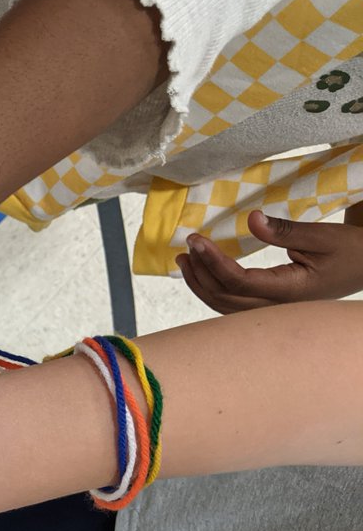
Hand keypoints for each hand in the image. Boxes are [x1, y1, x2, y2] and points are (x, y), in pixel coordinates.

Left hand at [178, 210, 362, 313]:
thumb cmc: (352, 251)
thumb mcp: (323, 236)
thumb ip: (285, 231)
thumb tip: (251, 220)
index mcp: (289, 291)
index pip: (238, 281)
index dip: (213, 261)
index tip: (197, 241)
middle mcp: (276, 307)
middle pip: (225, 296)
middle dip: (200, 272)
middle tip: (187, 247)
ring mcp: (273, 310)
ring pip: (225, 305)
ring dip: (201, 283)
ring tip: (185, 260)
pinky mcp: (271, 306)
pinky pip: (233, 304)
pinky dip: (213, 290)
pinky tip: (202, 274)